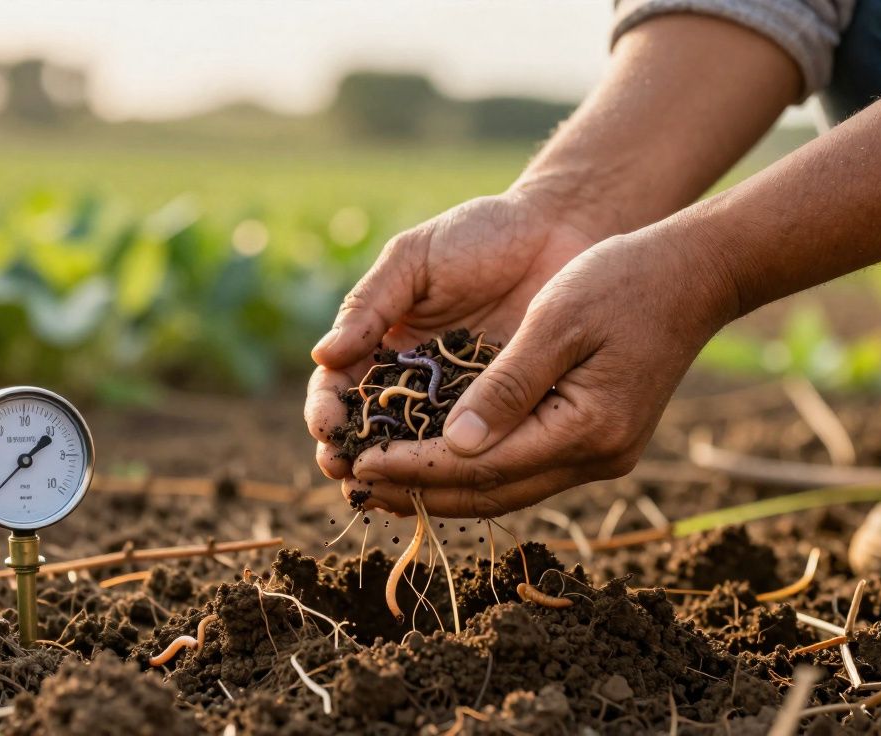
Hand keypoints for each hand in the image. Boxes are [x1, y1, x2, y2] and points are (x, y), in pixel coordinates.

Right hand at [305, 190, 602, 482]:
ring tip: (383, 492)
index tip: (326, 425)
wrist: (558, 232)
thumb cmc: (478, 235)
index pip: (338, 388)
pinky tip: (441, 490)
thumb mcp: (415, 260)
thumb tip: (323, 355)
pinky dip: (452, 478)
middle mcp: (411, 382)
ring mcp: (456, 404)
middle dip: (351, 456)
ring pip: (415, 455)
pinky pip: (472, 457)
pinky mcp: (501, 418)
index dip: (326, 410)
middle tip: (346, 471)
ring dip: (395, 478)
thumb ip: (371, 304)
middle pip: (368, 433)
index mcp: (380, 344)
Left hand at [345, 230, 735, 516]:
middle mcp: (596, 456)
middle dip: (420, 492)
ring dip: (442, 490)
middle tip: (354, 484)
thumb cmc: (622, 281)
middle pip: (491, 493)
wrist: (692, 273)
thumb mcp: (556, 321)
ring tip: (380, 483)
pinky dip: (474, 471)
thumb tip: (455, 444)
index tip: (361, 462)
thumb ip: (507, 385)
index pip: (483, 466)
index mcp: (588, 429)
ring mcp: (599, 455)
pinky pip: (522, 470)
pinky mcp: (594, 442)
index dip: (417, 468)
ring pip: (505, 490)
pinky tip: (431, 463)